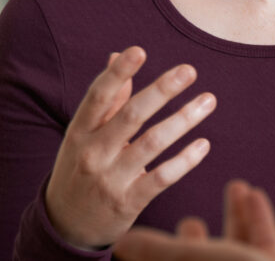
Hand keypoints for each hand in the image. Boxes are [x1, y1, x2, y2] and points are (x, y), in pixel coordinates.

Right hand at [45, 46, 216, 249]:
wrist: (65, 224)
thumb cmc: (81, 166)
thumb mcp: (84, 134)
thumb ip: (107, 99)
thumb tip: (117, 54)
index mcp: (80, 131)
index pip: (98, 97)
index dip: (117, 73)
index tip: (139, 50)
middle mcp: (93, 153)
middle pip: (131, 116)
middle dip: (161, 91)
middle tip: (189, 70)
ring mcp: (110, 178)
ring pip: (152, 143)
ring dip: (184, 119)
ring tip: (209, 100)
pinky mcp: (128, 201)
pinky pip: (162, 177)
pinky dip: (185, 160)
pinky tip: (204, 143)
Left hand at [114, 180, 274, 260]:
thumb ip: (154, 251)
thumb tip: (123, 243)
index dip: (151, 254)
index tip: (143, 236)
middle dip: (195, 240)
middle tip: (189, 221)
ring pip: (236, 249)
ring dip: (234, 216)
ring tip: (234, 187)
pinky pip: (263, 241)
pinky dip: (258, 217)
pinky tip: (254, 193)